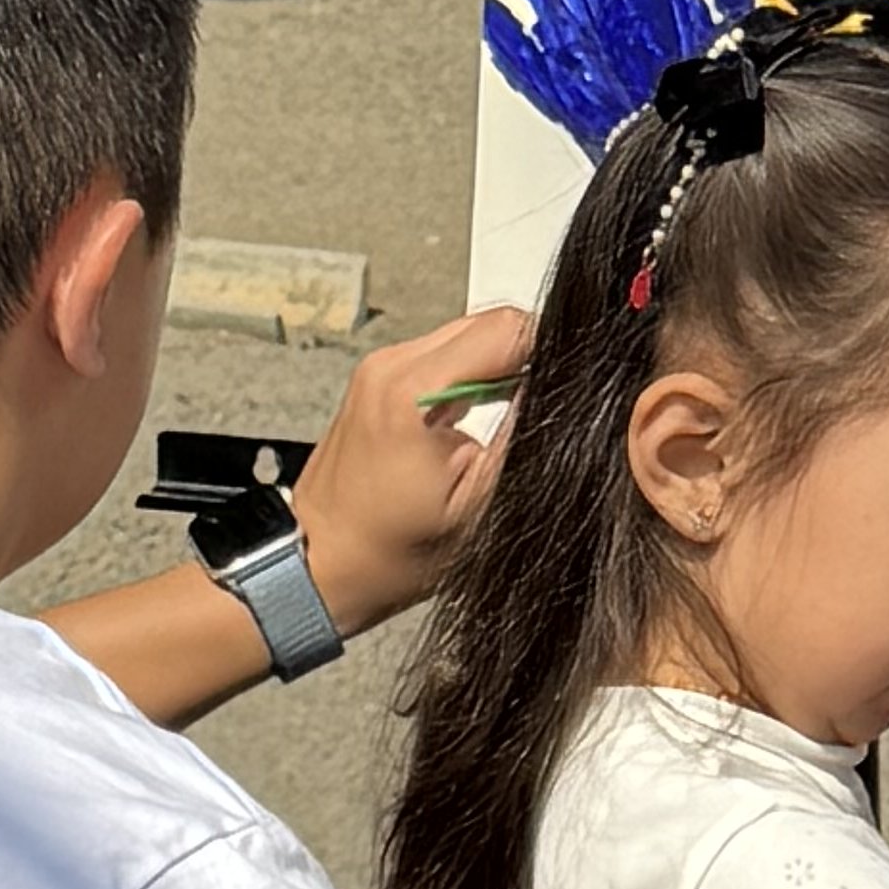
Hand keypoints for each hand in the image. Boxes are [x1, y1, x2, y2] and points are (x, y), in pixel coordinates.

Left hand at [292, 306, 529, 634]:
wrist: (320, 565)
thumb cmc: (387, 554)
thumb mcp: (477, 506)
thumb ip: (522, 437)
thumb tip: (557, 391)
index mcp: (412, 390)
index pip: (507, 329)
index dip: (552, 352)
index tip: (568, 387)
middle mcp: (390, 365)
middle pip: (489, 323)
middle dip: (529, 358)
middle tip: (544, 409)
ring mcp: (382, 368)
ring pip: (469, 336)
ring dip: (501, 367)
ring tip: (514, 419)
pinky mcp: (381, 380)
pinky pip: (445, 356)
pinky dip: (475, 377)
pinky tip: (483, 418)